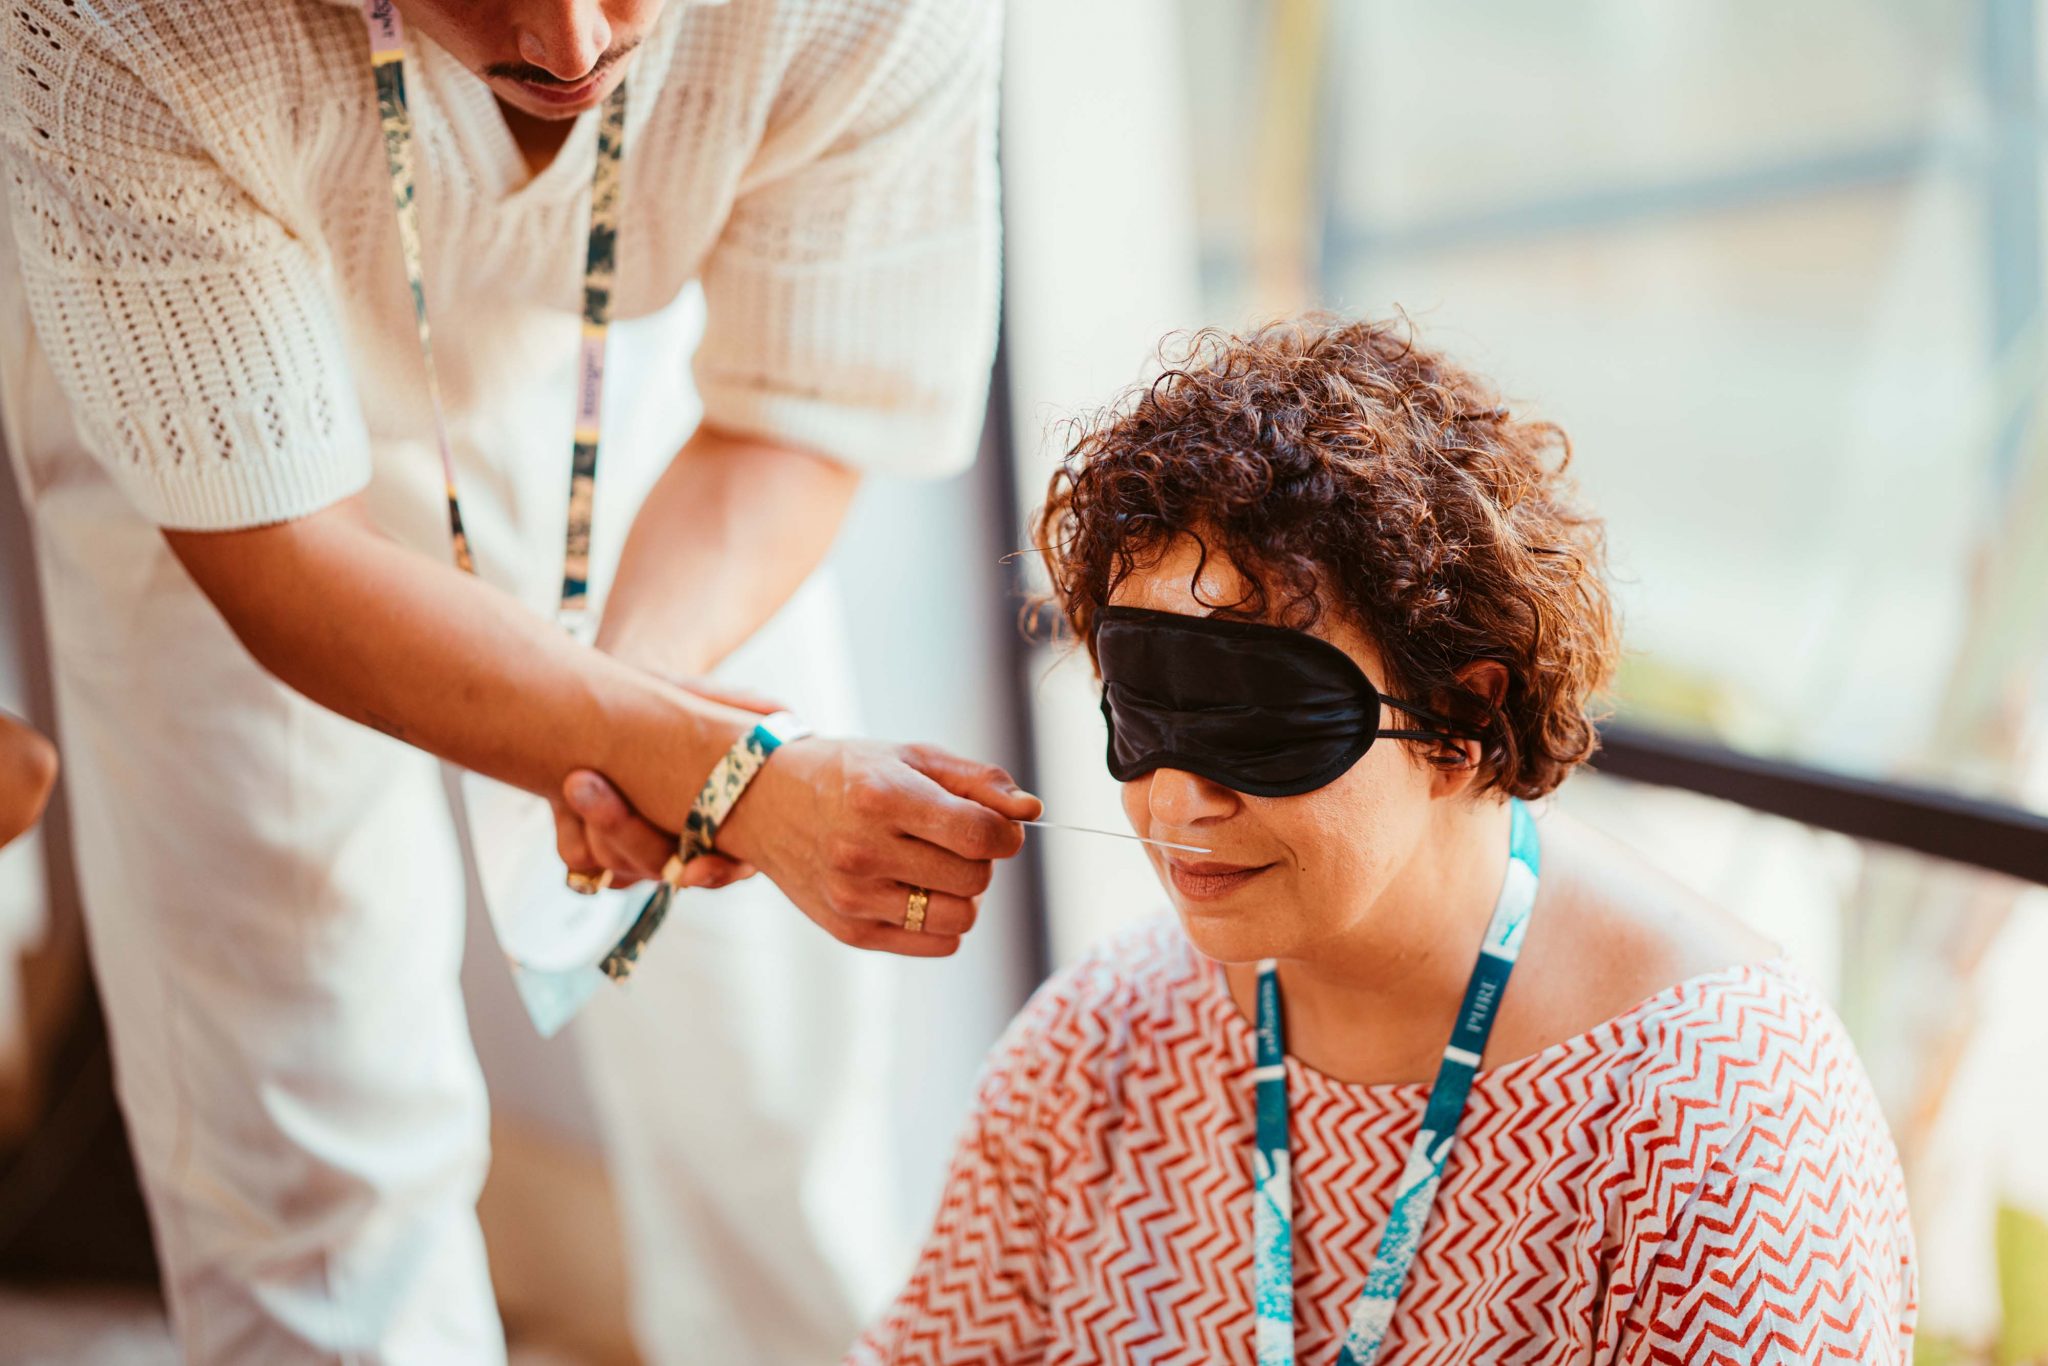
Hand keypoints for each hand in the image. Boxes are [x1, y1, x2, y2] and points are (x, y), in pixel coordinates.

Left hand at [552, 676, 782, 890]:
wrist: (617, 696)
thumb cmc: (678, 701)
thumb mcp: (716, 700)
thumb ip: (753, 709)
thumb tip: (784, 714)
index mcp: (726, 826)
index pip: (731, 868)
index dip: (716, 872)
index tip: (697, 864)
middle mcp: (682, 849)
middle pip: (663, 870)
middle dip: (629, 833)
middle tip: (598, 789)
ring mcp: (637, 853)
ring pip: (620, 868)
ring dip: (599, 828)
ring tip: (579, 779)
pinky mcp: (593, 849)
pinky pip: (581, 861)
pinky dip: (573, 832)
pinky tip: (567, 799)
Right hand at [715, 738, 1042, 957]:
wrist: (768, 801)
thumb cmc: (854, 774)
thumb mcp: (914, 757)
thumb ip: (980, 781)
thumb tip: (1033, 811)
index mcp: (882, 796)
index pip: (980, 836)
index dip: (1006, 834)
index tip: (997, 826)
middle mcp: (863, 851)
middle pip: (976, 879)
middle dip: (980, 859)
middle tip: (951, 839)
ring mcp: (853, 897)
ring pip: (961, 918)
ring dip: (963, 893)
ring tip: (934, 866)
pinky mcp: (849, 931)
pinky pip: (938, 944)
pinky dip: (942, 921)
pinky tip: (916, 890)